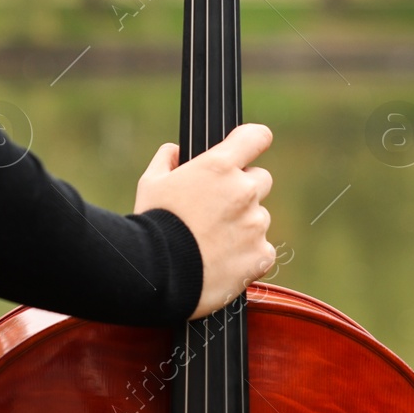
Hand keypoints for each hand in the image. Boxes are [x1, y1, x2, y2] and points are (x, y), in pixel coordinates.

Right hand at [134, 122, 275, 320]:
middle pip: (261, 180)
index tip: (247, 148)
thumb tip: (176, 152)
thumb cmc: (151, 226)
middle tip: (217, 209)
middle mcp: (243, 191)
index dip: (252, 142)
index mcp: (219, 167)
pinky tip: (223, 261)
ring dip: (244, 225)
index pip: (256, 137)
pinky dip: (248, 255)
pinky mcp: (261, 255)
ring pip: (259, 218)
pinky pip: (262, 250)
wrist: (157, 274)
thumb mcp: (150, 183)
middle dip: (244, 190)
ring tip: (213, 242)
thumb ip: (167, 160)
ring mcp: (255, 224)